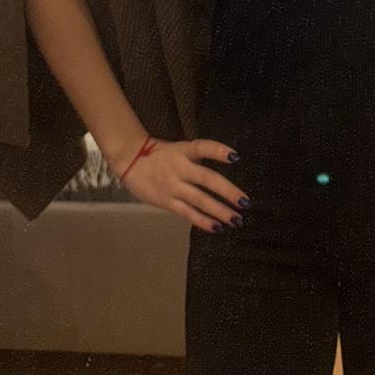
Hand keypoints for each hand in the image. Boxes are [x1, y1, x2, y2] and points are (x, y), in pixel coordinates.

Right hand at [115, 137, 251, 233]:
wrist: (129, 162)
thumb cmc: (160, 156)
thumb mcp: (178, 149)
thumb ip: (197, 159)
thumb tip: (222, 175)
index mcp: (183, 151)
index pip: (202, 148)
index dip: (219, 151)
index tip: (236, 157)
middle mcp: (179, 168)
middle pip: (207, 179)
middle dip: (228, 191)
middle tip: (245, 202)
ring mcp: (172, 186)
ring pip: (200, 200)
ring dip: (220, 211)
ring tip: (236, 219)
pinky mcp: (166, 202)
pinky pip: (187, 213)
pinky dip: (203, 221)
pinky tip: (217, 227)